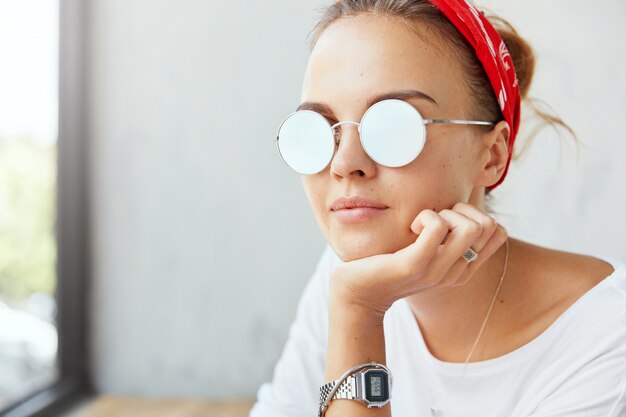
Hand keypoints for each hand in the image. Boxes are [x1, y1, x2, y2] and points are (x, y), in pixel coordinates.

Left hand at [329, 202, 508, 319]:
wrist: (357, 292)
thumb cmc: (388, 264)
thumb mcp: (426, 251)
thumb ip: (446, 237)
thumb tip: (461, 206)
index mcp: (463, 269)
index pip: (498, 232)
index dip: (475, 214)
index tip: (447, 220)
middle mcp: (456, 272)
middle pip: (488, 226)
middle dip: (462, 210)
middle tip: (433, 219)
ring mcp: (437, 271)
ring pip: (471, 228)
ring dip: (446, 213)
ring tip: (422, 223)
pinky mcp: (415, 265)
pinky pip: (437, 227)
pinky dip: (425, 216)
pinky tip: (411, 227)